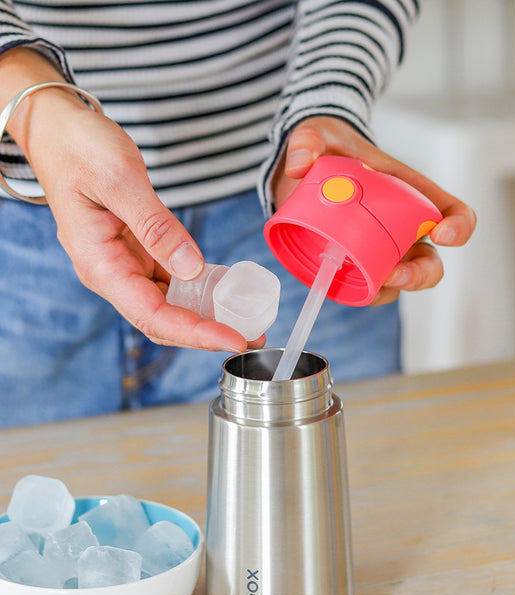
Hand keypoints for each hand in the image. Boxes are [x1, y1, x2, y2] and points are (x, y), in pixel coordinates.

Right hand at [3, 50, 256, 351]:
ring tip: (247, 320)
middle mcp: (112, 273)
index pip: (152, 315)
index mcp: (100, 264)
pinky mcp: (138, 253)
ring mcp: (125, 265)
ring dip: (206, 316)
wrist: (59, 131)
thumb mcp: (120, 180)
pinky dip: (199, 290)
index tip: (233, 339)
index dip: (195, 332)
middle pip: (163, 320)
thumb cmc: (78, 149)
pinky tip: (226, 291)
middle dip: (207, 333)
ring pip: (169, 305)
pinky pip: (171, 282)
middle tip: (252, 336)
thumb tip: (191, 267)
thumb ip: (156, 227)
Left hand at [272, 116, 475, 304]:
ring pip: (401, 281)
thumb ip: (306, 141)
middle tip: (394, 273)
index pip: (450, 211)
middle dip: (420, 274)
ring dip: (390, 289)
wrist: (303, 170)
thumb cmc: (326, 149)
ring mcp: (380, 250)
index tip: (442, 233)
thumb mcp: (315, 134)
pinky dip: (362, 293)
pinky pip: (367, 289)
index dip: (459, 225)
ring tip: (370, 285)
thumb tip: (299, 164)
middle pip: (429, 262)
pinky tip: (341, 285)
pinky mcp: (355, 265)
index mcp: (409, 193)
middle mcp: (402, 228)